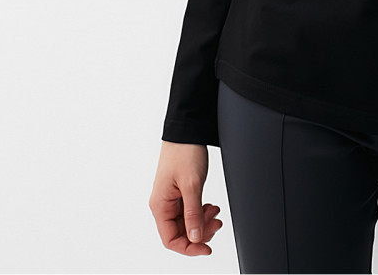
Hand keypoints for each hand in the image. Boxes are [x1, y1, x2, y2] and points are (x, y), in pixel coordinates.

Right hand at [149, 141, 224, 255]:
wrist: (187, 130)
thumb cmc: (184, 153)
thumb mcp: (192, 185)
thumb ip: (193, 214)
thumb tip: (195, 238)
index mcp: (160, 206)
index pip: (171, 240)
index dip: (189, 247)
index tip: (207, 247)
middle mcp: (163, 204)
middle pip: (180, 232)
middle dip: (200, 231)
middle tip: (217, 223)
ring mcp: (172, 198)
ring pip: (187, 222)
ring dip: (203, 221)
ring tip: (216, 212)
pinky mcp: (180, 191)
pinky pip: (190, 210)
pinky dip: (201, 211)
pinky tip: (211, 206)